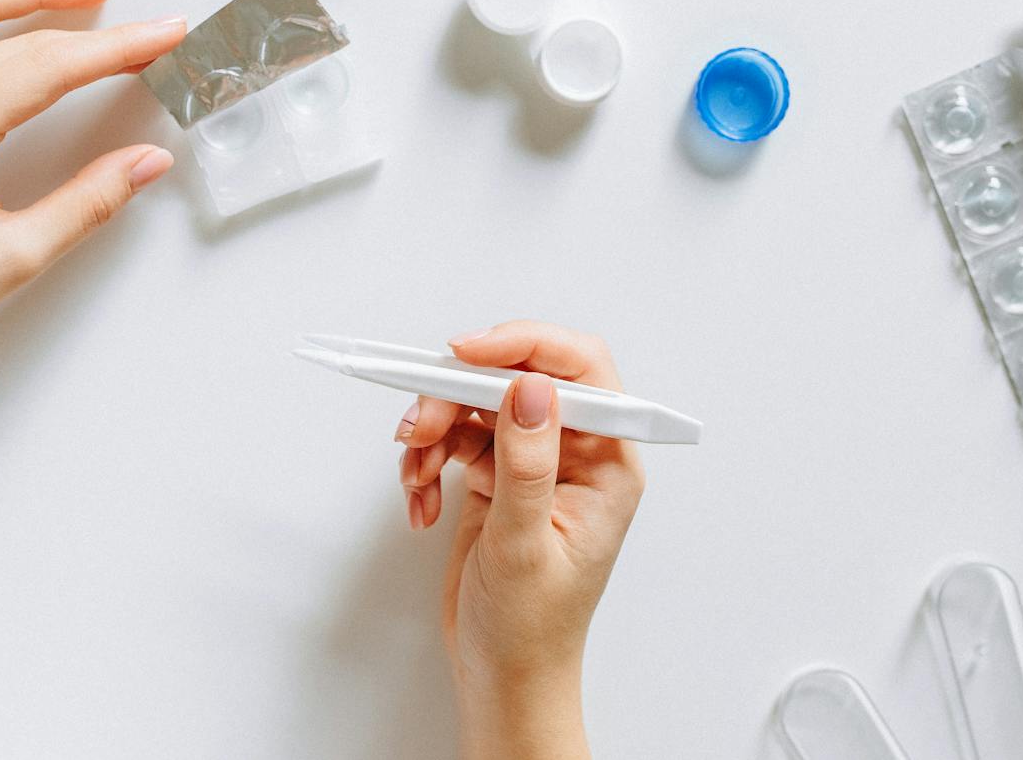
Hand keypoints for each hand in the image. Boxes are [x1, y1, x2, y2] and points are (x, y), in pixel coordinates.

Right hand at [396, 322, 645, 759]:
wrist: (502, 676)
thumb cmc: (531, 629)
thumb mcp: (525, 546)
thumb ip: (528, 464)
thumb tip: (532, 390)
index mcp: (607, 464)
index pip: (580, 371)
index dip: (525, 346)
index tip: (468, 352)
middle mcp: (575, 454)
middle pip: (516, 380)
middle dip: (459, 395)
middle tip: (420, 425)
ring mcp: (533, 463)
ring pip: (477, 405)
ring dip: (435, 430)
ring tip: (414, 474)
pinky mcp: (497, 477)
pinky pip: (456, 439)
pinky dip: (427, 461)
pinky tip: (419, 501)